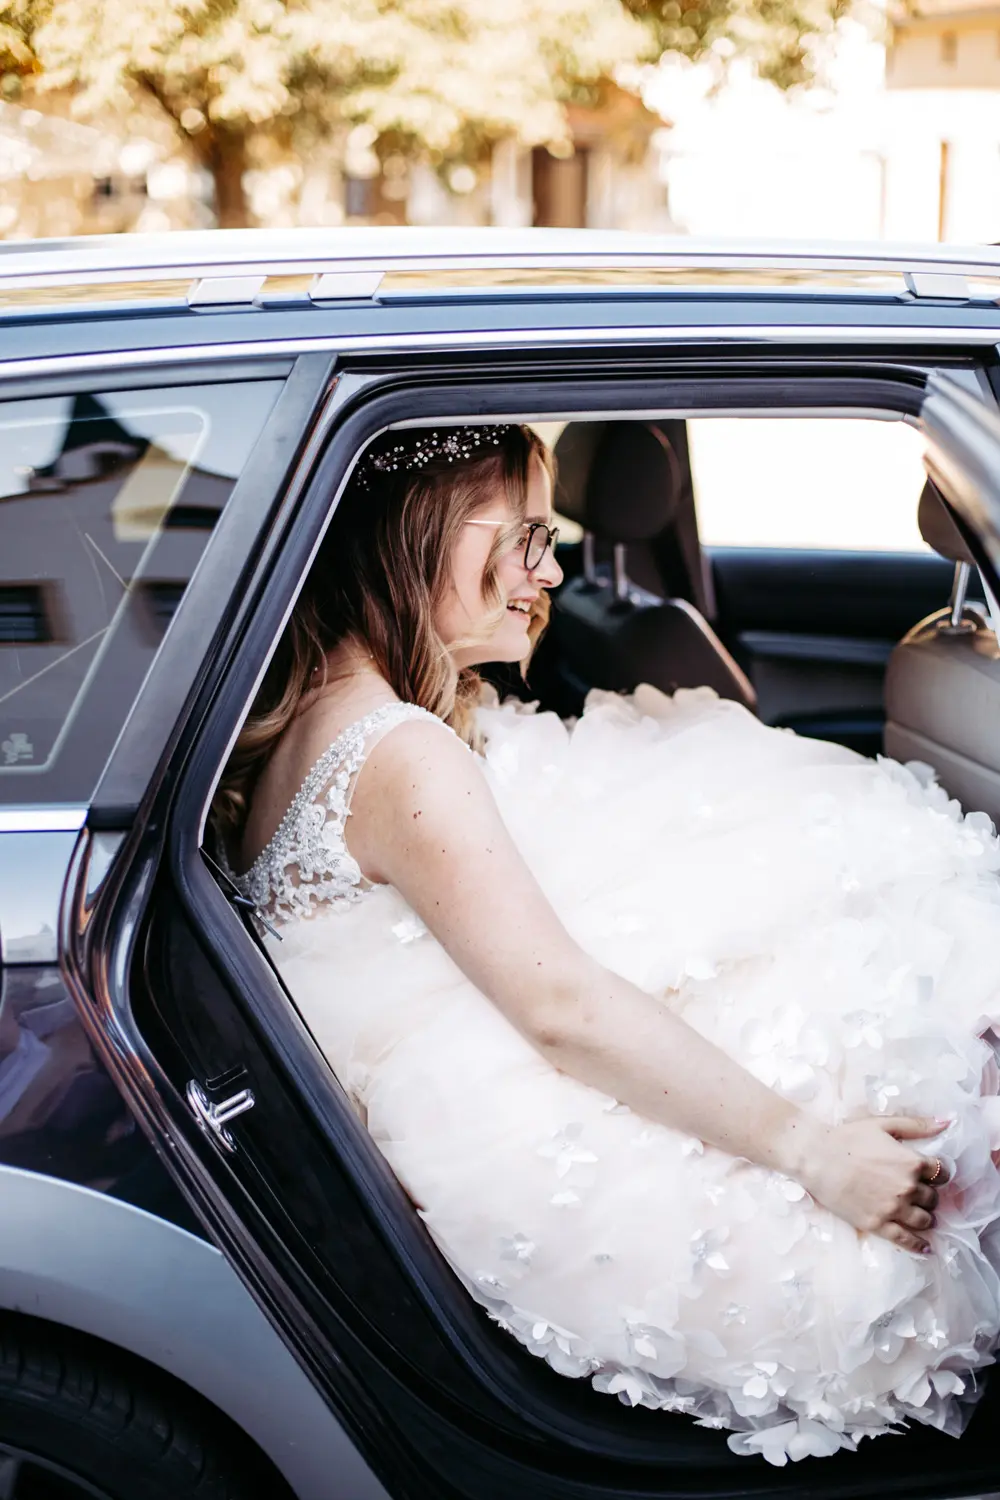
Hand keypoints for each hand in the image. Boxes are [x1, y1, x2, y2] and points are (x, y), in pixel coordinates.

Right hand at [794, 1115, 947, 1252]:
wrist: (816, 1158)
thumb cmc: (847, 1138)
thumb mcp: (883, 1125)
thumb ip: (917, 1125)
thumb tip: (948, 1122)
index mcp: (912, 1162)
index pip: (941, 1172)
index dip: (937, 1173)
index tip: (931, 1174)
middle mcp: (908, 1188)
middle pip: (933, 1198)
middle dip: (929, 1195)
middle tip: (919, 1193)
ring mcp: (893, 1209)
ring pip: (924, 1220)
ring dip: (926, 1217)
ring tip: (920, 1215)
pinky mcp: (878, 1225)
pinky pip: (906, 1240)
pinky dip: (919, 1246)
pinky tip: (925, 1248)